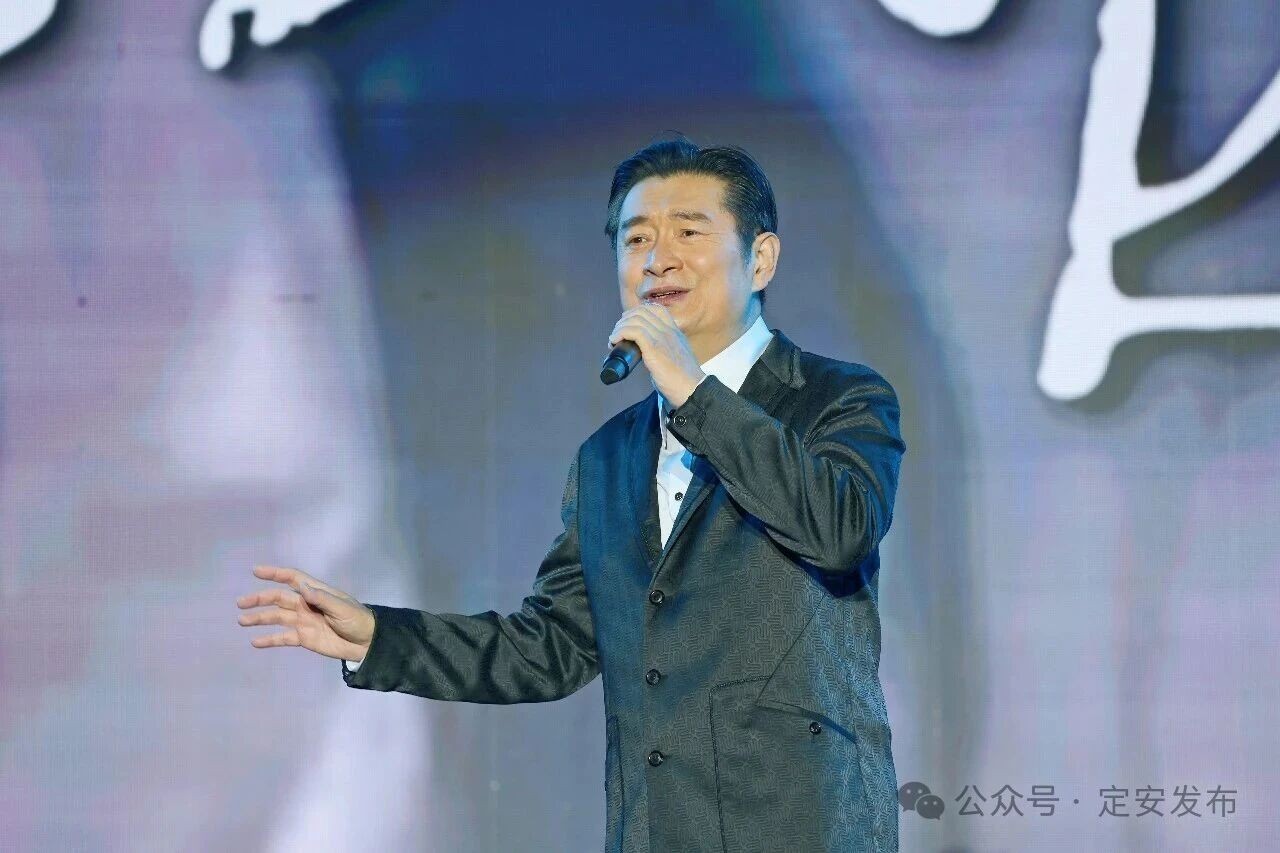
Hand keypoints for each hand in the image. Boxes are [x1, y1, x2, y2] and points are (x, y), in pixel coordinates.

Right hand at [237, 565, 374, 661]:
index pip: (292, 578)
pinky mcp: (303, 638)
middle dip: (260, 599)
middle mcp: (305, 604)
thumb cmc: (356, 620)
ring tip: (242, 620)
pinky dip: (269, 639)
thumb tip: (303, 588)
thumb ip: (322, 599)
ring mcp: (303, 621)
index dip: (275, 574)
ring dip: (259, 618)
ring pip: (276, 617)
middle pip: (278, 598)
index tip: (256, 571)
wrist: (365, 643)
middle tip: (241, 603)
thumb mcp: (342, 608)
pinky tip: (254, 642)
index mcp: (316, 592)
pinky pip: (283, 637)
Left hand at [609, 303, 705, 406]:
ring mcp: (662, 338)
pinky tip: (614, 341)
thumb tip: (646, 354)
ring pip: (635, 319)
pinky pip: (633, 331)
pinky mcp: (654, 348)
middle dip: (624, 320)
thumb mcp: (675, 357)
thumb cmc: (682, 380)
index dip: (637, 313)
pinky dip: (619, 333)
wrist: (692, 390)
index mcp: (675, 332)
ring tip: (613, 340)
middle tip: (617, 335)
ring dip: (619, 328)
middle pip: (641, 311)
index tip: (628, 325)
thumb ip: (664, 351)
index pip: (656, 309)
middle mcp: (669, 331)